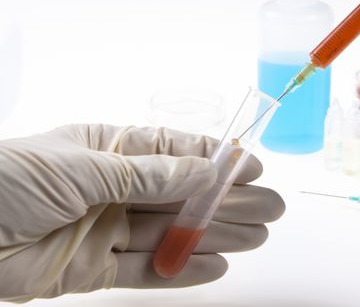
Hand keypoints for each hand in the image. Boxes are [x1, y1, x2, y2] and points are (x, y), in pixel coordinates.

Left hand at [0, 124, 284, 301]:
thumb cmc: (7, 180)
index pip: (171, 151)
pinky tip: (216, 265)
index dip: (212, 158)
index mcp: (106, 150)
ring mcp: (104, 229)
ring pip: (169, 234)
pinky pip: (145, 271)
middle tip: (271, 207)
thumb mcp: (82, 167)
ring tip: (257, 238)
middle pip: (180, 196)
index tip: (249, 166)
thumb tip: (202, 170)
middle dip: (226, 200)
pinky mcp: (93, 270)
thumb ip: (146, 174)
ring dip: (214, 236)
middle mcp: (110, 188)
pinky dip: (180, 270)